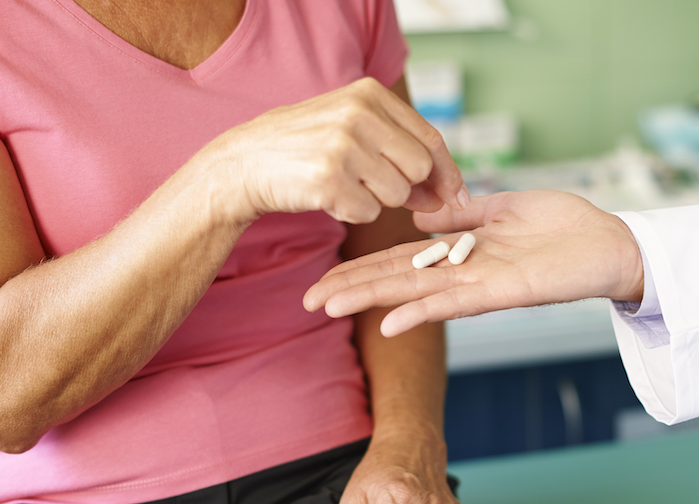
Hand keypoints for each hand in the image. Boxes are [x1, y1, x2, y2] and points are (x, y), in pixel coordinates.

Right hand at [211, 77, 468, 224]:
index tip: (455, 197)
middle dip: (408, 188)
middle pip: (420, 168)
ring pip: (397, 194)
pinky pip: (368, 214)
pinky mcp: (328, 180)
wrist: (243, 163)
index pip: (430, 138)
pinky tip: (328, 197)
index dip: (448, 172)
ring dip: (377, 201)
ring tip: (344, 185)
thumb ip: (400, 151)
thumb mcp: (352, 129)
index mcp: (369, 94)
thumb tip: (447, 193)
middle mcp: (358, 114)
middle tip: (377, 187)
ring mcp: (343, 146)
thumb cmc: (305, 149)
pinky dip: (353, 213)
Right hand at [304, 190, 644, 335]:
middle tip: (307, 301)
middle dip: (352, 290)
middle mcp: (463, 273)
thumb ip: (464, 213)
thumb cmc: (565, 226)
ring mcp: (479, 284)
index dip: (362, 269)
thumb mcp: (506, 207)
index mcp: (461, 251)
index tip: (325, 277)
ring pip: (414, 292)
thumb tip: (422, 218)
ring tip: (329, 308)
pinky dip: (421, 311)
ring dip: (372, 301)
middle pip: (396, 280)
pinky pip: (454, 302)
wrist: (611, 245)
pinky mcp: (502, 291)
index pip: (401, 260)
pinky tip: (388, 323)